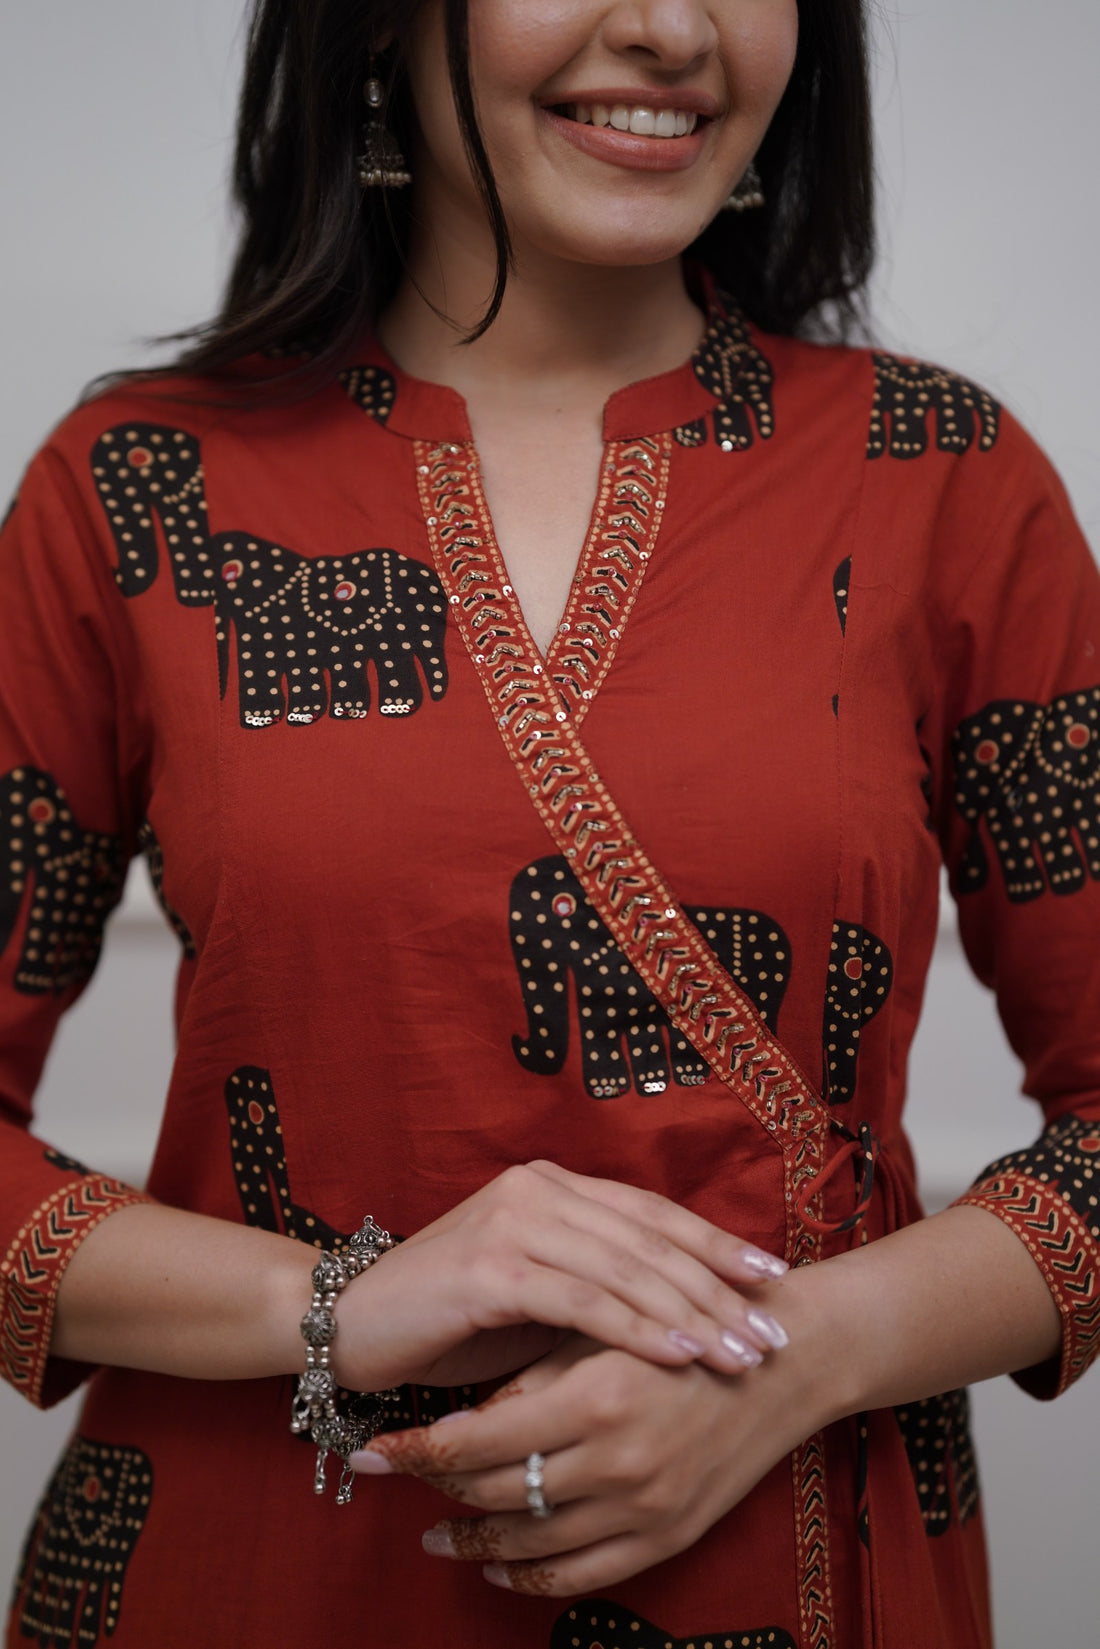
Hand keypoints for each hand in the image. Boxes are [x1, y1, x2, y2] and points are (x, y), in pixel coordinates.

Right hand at [330, 1160, 789, 1391]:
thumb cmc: (447, 1321)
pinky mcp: (490, 1265)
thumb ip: (593, 1289)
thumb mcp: (533, 1298)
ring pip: (626, 1268)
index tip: (773, 1281)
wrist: (347, 1325)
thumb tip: (684, 1314)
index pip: (652, 1214)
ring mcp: (513, 1221)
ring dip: (694, 1313)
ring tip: (744, 1352)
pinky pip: (583, 1298)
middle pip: (650, 1239)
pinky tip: (682, 1353)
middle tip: (774, 1330)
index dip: (716, 1246)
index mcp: (551, 1186)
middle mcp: (537, 1189)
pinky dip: (639, 1327)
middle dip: (720, 1288)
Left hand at [351, 1332, 822, 1595]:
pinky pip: (580, 1576)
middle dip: (431, 1491)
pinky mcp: (667, 1535)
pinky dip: (529, 1578)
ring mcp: (643, 1507)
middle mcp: (615, 1462)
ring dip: (471, 1543)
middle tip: (387, 1481)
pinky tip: (495, 1569)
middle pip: (494, 1493)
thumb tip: (468, 1421)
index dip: (418, 1450)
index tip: (375, 1449)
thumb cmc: (687, 1323)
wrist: (786, 1360)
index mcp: (594, 1397)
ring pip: (529, 1543)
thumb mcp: (603, 1330)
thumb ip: (535, 1374)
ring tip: (432, 1534)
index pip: (478, 1441)